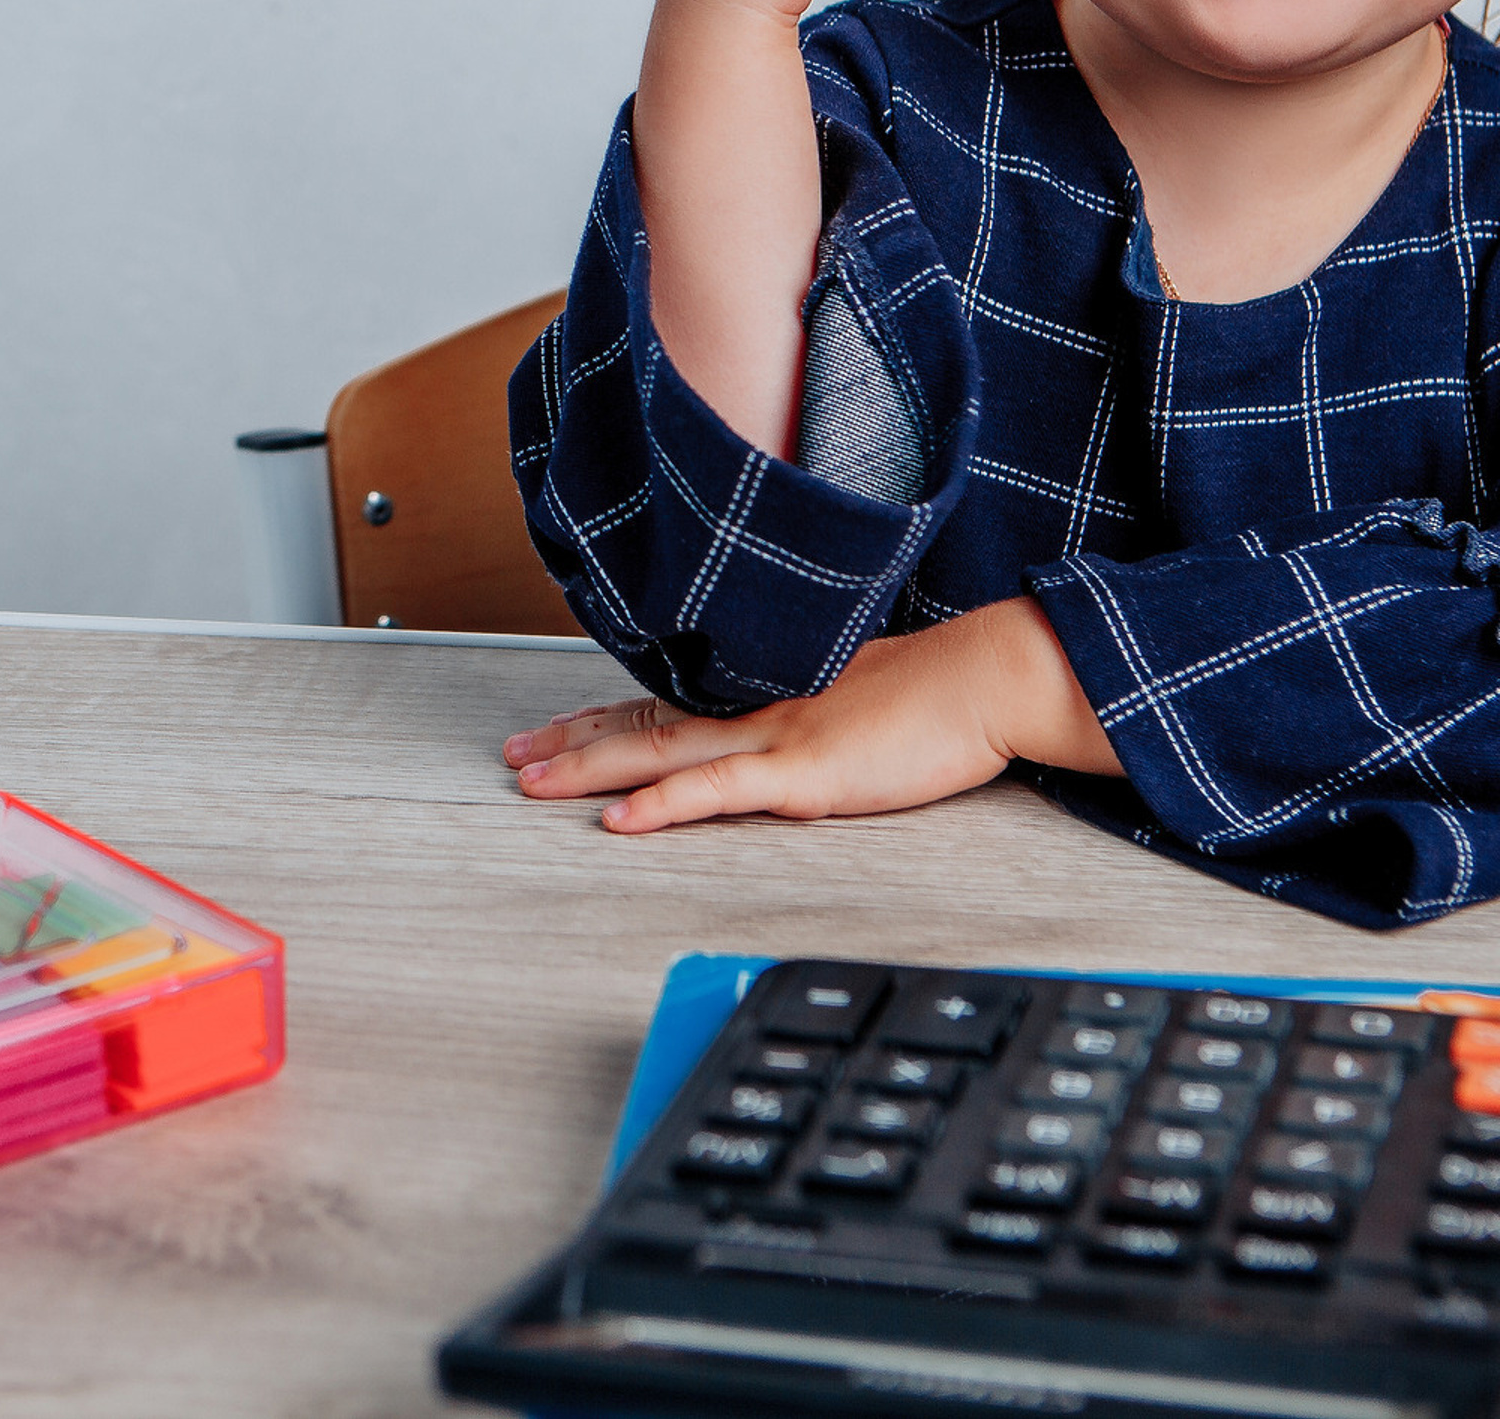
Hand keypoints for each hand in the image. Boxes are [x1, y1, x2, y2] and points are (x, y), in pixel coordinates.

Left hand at [498, 600, 1121, 832]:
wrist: (987, 678)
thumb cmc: (934, 691)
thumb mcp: (852, 697)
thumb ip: (808, 713)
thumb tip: (788, 733)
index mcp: (763, 688)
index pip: (663, 701)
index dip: (602, 715)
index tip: (552, 726)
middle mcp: (753, 705)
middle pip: (642, 723)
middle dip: (571, 742)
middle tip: (513, 756)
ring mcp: (773, 736)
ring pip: (659, 752)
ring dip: (589, 768)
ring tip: (531, 782)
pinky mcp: (802, 772)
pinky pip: (715, 792)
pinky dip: (661, 806)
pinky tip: (617, 822)